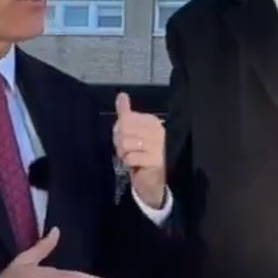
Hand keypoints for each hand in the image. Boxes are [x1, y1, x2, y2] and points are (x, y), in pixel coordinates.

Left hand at [113, 92, 165, 209]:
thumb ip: (126, 113)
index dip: (119, 131)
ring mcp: (158, 146)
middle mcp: (157, 131)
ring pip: (126, 143)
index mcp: (152, 122)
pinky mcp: (155, 160)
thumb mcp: (132, 132)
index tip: (126, 140)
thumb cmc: (141, 155)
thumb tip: (121, 96)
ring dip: (124, 154)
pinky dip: (128, 163)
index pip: (126, 119)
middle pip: (124, 130)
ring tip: (132, 158)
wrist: (152, 181)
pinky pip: (130, 157)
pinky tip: (136, 165)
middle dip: (120, 143)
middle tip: (127, 151)